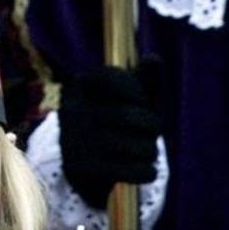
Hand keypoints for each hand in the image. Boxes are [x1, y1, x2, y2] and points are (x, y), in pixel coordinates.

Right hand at [59, 58, 161, 208]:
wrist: (77, 164)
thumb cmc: (109, 122)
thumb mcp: (123, 99)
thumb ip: (142, 80)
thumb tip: (155, 58)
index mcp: (80, 87)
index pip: (111, 77)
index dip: (135, 90)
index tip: (141, 102)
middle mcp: (73, 111)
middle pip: (130, 116)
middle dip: (151, 126)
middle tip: (151, 132)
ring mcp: (75, 141)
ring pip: (135, 146)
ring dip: (150, 151)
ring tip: (147, 152)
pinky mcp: (81, 169)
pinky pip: (129, 171)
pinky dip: (145, 172)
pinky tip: (145, 170)